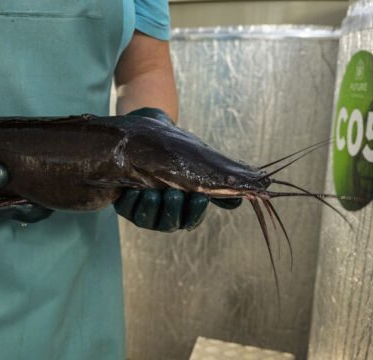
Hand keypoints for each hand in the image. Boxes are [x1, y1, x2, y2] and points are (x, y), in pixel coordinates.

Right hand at [0, 119, 51, 223]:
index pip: (22, 212)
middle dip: (38, 198)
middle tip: (57, 181)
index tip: (62, 194)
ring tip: (41, 176)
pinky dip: (9, 187)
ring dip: (24, 192)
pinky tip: (14, 174)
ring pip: (8, 202)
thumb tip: (4, 173)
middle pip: (19, 208)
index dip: (44, 205)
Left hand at [115, 108, 241, 231]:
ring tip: (154, 192)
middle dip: (174, 209)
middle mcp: (164, 213)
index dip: (195, 211)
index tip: (200, 196)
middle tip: (175, 193)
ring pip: (149, 220)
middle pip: (171, 223)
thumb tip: (247, 195)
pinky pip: (128, 210)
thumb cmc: (174, 151)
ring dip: (152, 207)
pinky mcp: (125, 205)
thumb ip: (218, 180)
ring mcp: (143, 210)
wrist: (146, 134)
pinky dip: (132, 201)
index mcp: (184, 206)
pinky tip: (134, 190)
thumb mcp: (197, 162)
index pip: (192, 218)